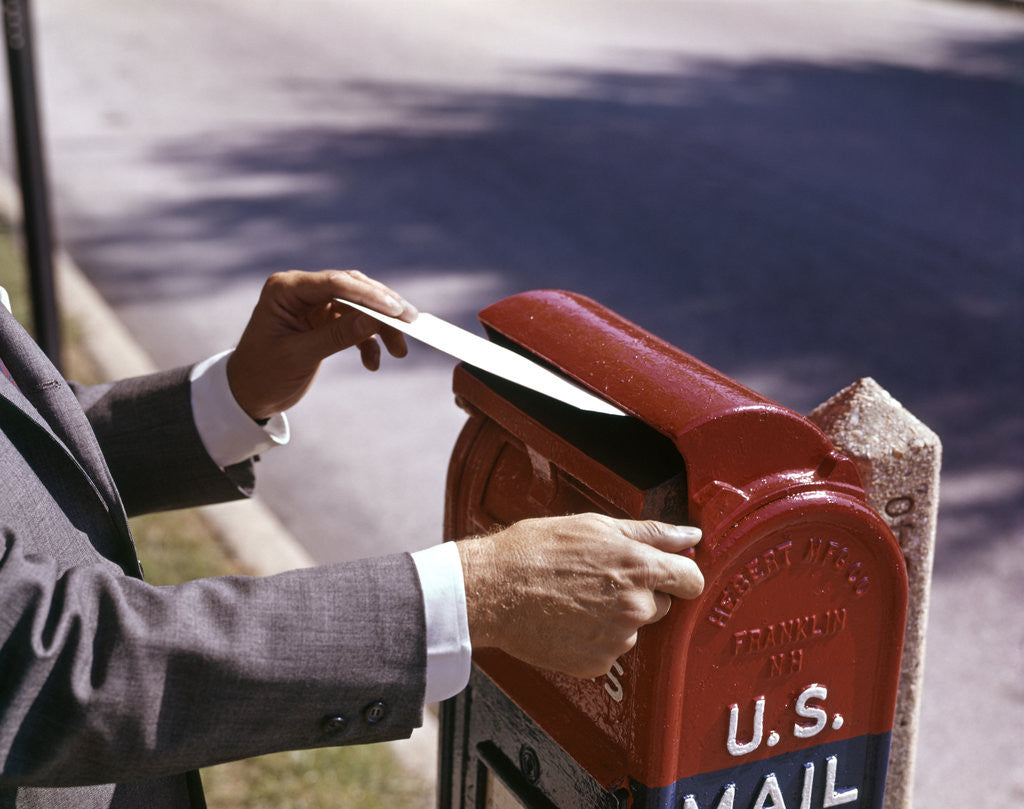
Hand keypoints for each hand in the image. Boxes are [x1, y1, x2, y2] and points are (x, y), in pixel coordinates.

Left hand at [226, 270, 417, 420]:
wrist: (248, 395)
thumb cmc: (263, 375)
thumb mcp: (299, 357)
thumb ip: (336, 336)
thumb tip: (375, 320)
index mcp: (285, 289)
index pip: (334, 283)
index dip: (369, 295)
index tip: (396, 310)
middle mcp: (300, 290)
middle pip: (352, 289)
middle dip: (383, 308)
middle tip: (411, 323)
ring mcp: (313, 305)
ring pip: (359, 306)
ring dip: (381, 327)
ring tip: (400, 350)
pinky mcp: (323, 321)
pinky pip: (355, 324)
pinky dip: (368, 342)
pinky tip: (374, 363)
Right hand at [457, 513, 703, 678]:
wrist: (491, 589)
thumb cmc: (535, 551)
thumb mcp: (595, 526)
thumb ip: (651, 533)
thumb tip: (689, 536)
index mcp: (639, 567)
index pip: (692, 580)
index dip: (682, 575)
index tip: (671, 574)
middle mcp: (634, 607)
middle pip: (662, 605)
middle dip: (641, 593)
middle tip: (601, 580)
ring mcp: (617, 639)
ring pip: (634, 628)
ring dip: (616, 616)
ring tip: (577, 598)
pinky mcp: (597, 664)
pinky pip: (611, 650)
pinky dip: (595, 638)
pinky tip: (569, 619)